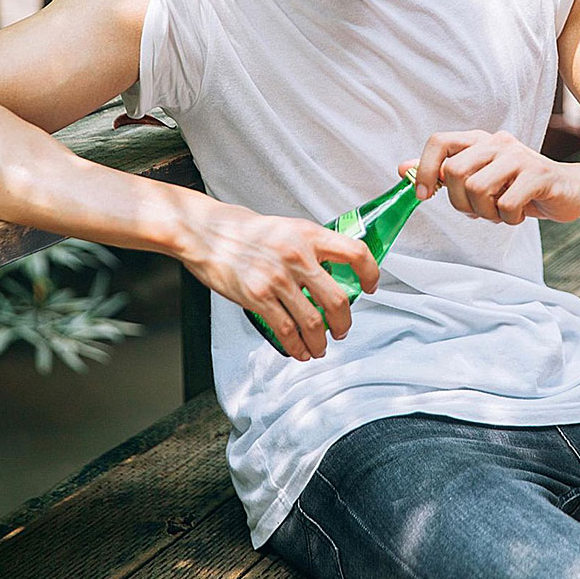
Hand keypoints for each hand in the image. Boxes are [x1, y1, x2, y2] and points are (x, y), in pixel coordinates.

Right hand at [176, 196, 378, 360]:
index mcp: (309, 235)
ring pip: (313, 322)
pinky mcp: (257, 297)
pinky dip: (296, 346)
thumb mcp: (289, 228)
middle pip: (337, 299)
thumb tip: (336, 270)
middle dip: (344, 323)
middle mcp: (297, 256)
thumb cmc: (248, 231)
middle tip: (343, 329)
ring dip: (321, 342)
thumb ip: (313, 247)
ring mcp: (277, 278)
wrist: (208, 233)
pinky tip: (298, 350)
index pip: (355, 252)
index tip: (370, 286)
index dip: (370, 272)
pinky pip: (286, 331)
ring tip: (320, 347)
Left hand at [398, 130, 579, 225]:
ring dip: (485, 212)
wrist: (570, 191)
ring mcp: (519, 157)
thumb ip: (444, 173)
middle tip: (477, 211)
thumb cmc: (520, 187)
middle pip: (455, 171)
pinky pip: (506, 204)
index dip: (425, 169)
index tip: (425, 195)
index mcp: (479, 140)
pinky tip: (518, 215)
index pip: (439, 141)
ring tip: (500, 213)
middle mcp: (497, 142)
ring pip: (478, 189)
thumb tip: (403, 169)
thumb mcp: (479, 178)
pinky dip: (508, 219)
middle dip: (460, 202)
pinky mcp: (539, 176)